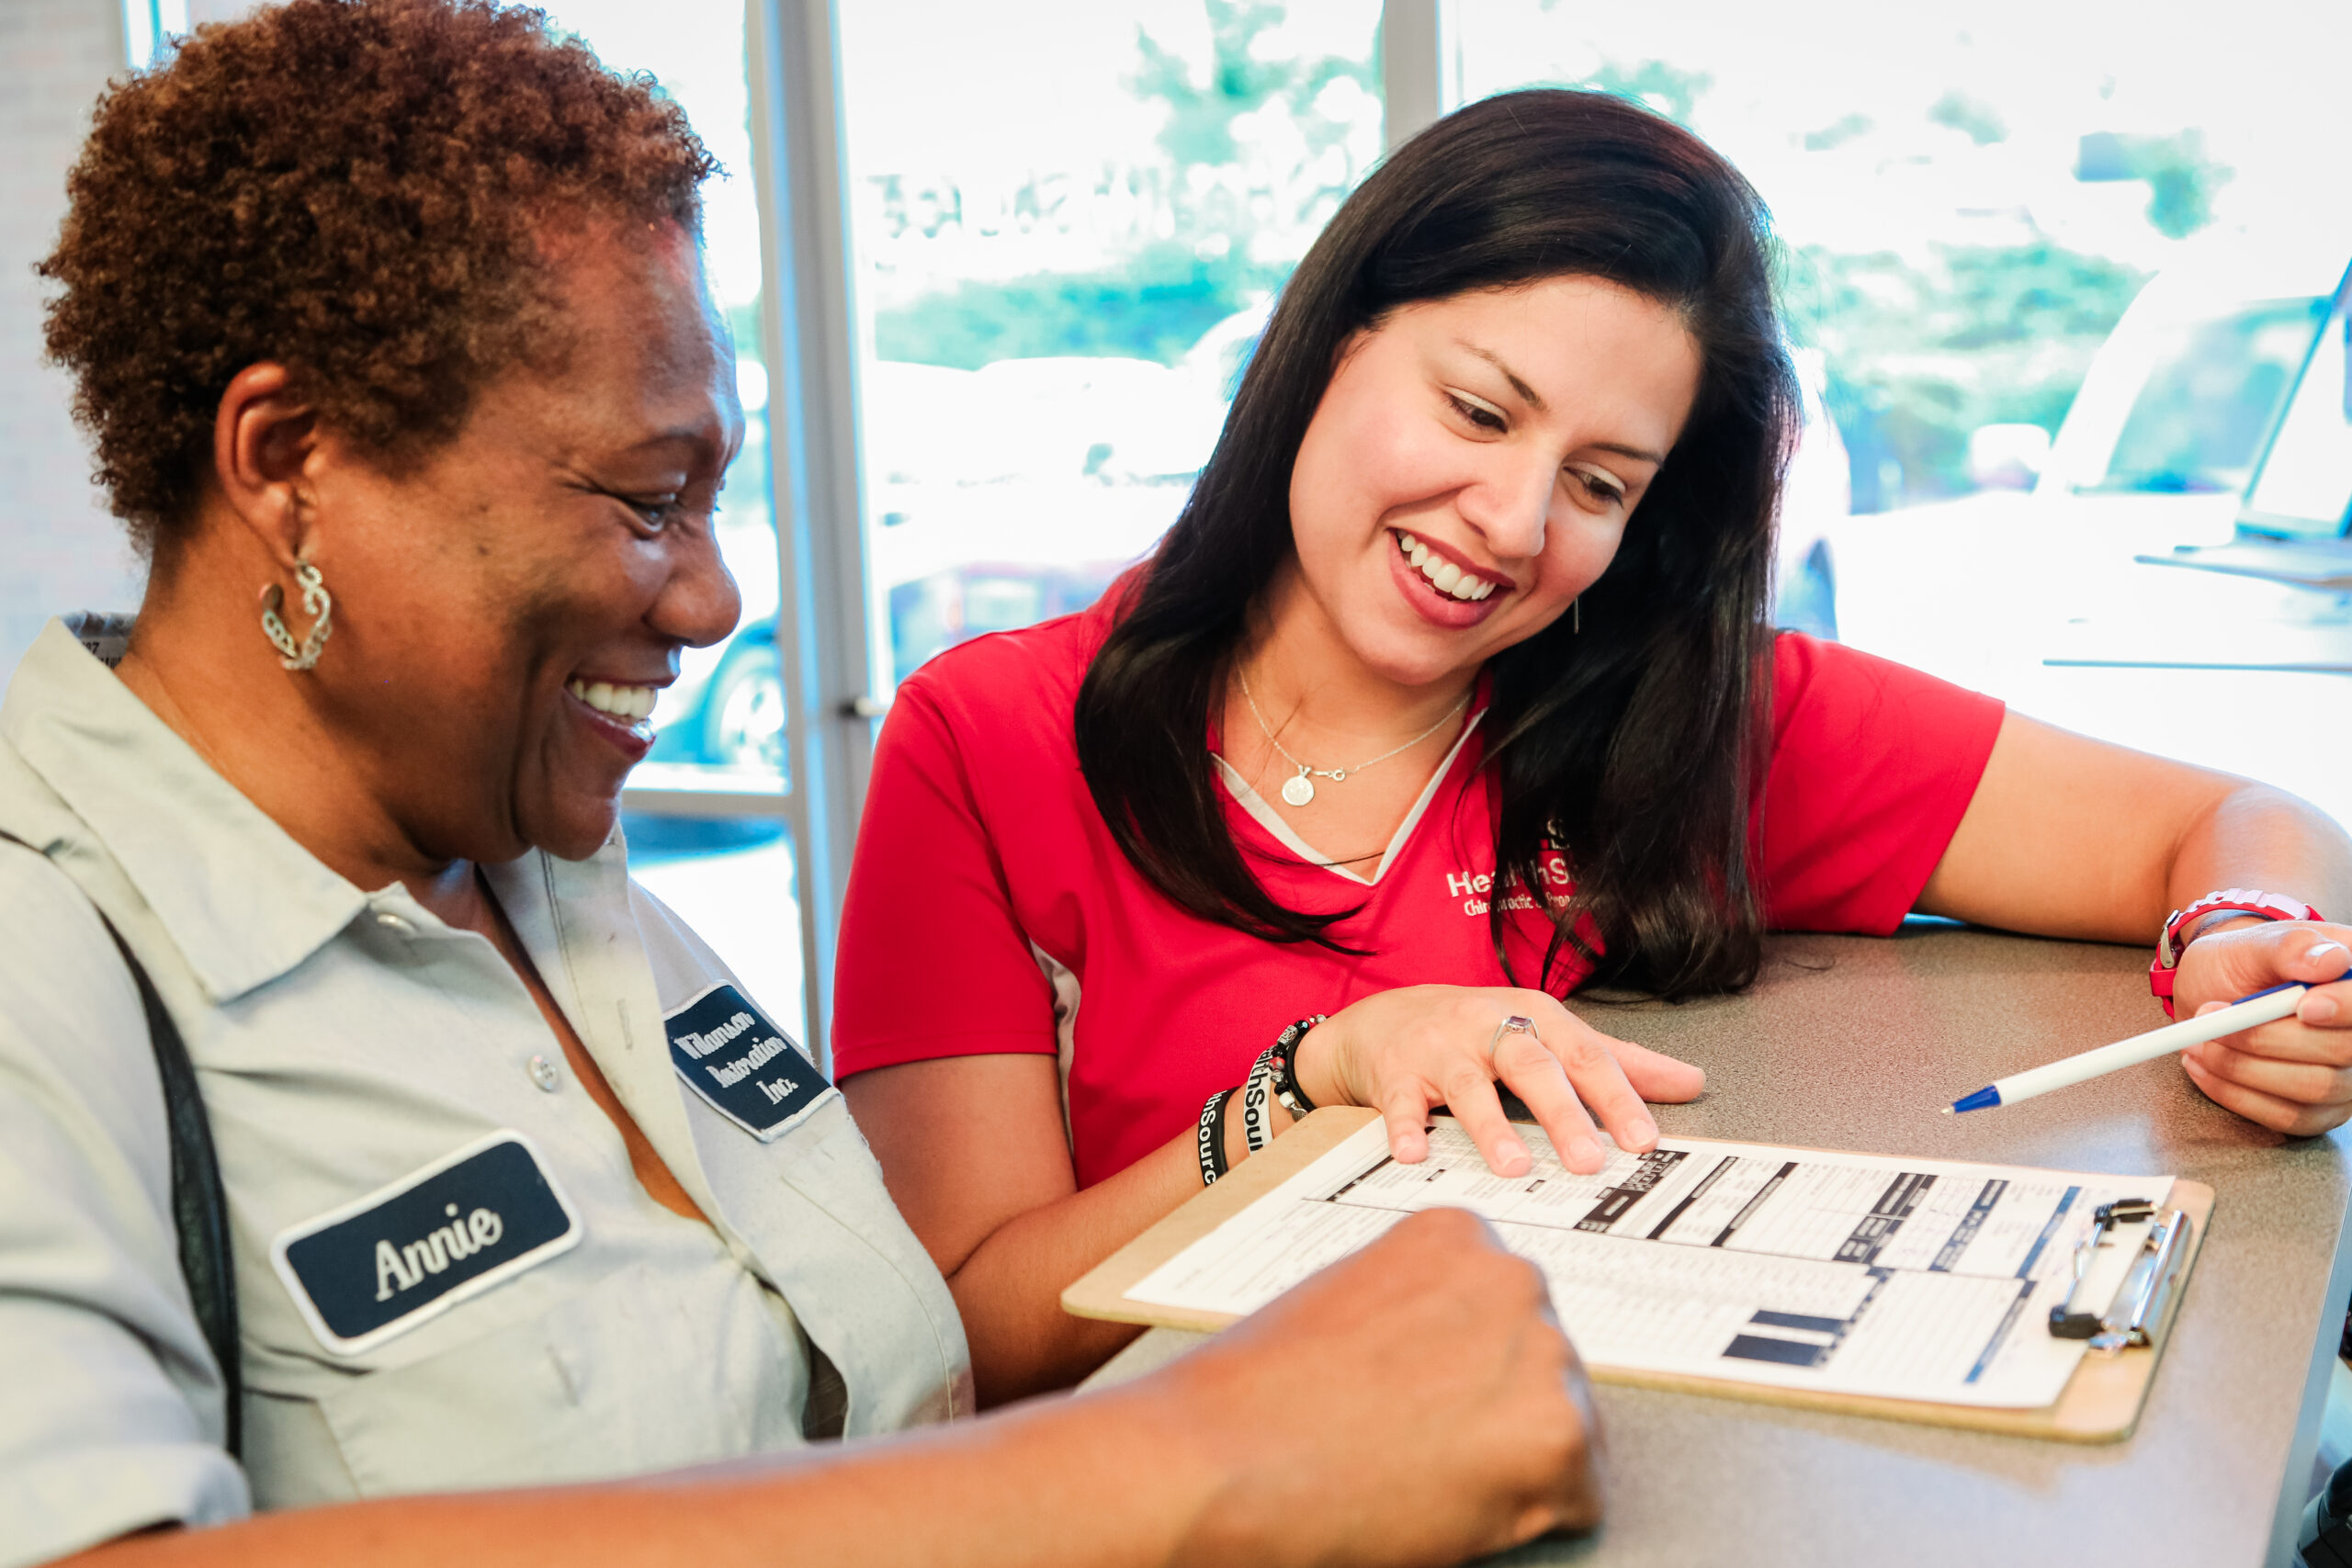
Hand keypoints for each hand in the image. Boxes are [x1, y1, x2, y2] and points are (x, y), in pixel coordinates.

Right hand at [1155, 1207, 1599, 1565]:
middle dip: (1501, 1412)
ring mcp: (1540, 1352)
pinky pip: (1581, 1496)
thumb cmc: (1263, 1392)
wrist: (1221, 1458)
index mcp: (1461, 1237)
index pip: (1510, 1313)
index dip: (1468, 1371)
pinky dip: (1530, 1517)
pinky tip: (1455, 1502)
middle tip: (1421, 1441)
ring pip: (1568, 1430)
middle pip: (1547, 1367)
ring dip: (1515, 1463)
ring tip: (1425, 1469)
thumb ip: (1426, 1309)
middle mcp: (1514, 1278)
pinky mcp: (1554, 1433)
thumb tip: (1468, 1355)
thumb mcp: (1353, 1302)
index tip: (1426, 1393)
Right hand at [1296, 984, 1704, 1175]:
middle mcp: (1489, 1025)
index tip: (1643, 1140)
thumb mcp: (1548, 1034)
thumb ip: (1615, 1061)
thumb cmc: (1479, 1031)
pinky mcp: (1396, 1072)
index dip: (1616, 1096)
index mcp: (1535, 1018)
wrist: (1386, 1018)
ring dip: (1490, 1126)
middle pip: (1531, 1065)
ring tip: (1513, 1166)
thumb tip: (1690, 1082)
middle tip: (1587, 1160)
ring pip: (1468, 1084)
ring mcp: (1440, 1048)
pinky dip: (1405, 1127)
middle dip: (1561, 1113)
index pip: (1585, 1055)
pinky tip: (1413, 1154)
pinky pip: (1400, 1101)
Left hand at [2171, 921, 2351, 1134]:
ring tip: (2198, 1042)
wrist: (2212, 990)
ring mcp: (2345, 1077)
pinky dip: (2237, 1095)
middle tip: (2211, 1018)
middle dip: (2267, 1038)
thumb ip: (2290, 947)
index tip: (2303, 1006)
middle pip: (2342, 1051)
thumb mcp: (2255, 943)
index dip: (2345, 1008)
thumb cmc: (2241, 963)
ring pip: (2312, 1088)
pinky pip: (2288, 1117)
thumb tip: (2330, 961)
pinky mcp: (2317, 1110)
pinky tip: (2204, 1068)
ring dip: (2243, 1068)